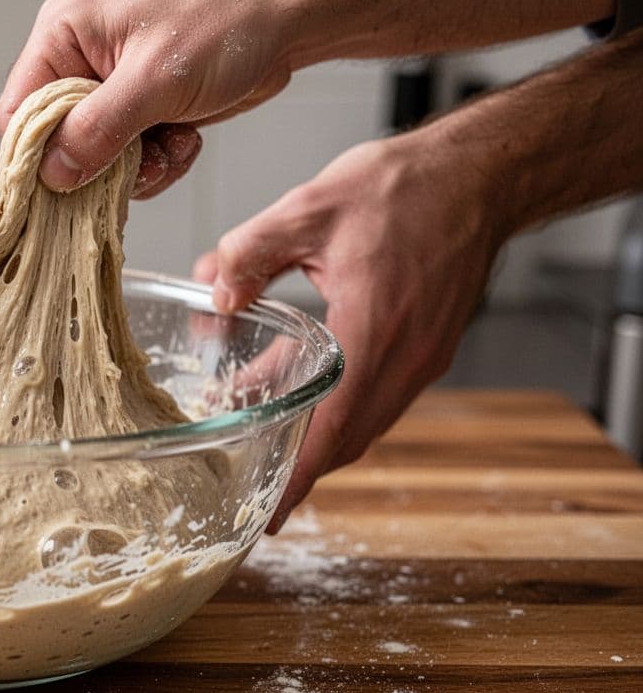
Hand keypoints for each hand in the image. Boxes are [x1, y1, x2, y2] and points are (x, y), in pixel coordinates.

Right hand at [0, 0, 294, 197]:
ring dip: (138, 168)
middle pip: (57, 143)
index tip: (73, 179)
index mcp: (63, 36)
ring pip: (96, 160)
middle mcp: (79, 62)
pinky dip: (160, 162)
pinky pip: (130, 162)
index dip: (40, 153)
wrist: (286, 21)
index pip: (18, 112)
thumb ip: (97, 129)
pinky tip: (185, 139)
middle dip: (102, 163)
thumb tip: (53, 174)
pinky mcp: (140, 112)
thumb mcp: (154, 80)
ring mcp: (110, 90)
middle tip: (141, 161)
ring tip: (173, 143)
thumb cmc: (225, 23)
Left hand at [194, 134, 505, 531]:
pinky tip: (298, 384)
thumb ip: (252, 252)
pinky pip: (377, 394)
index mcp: (372, 334)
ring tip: (263, 432)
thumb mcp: (309, 208)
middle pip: (347, 441)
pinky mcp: (426, 345)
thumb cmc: (405, 188)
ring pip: (363, 421)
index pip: (329, 431)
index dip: (296, 480)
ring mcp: (422, 357)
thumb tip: (214, 289)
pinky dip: (339, 405)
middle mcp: (404, 359)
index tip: (268, 518)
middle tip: (252, 489)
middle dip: (300, 470)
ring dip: (317, 436)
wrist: (479, 174)